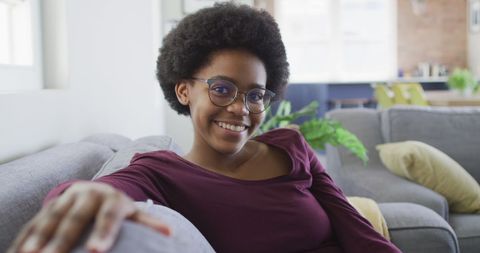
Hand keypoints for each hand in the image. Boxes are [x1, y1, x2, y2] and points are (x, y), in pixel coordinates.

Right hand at [7, 182, 170, 252]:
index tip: (96, 251)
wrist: (94, 191)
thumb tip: (170, 234)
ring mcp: (66, 200)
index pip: (108, 217)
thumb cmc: (117, 208)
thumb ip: (149, 223)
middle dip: (63, 240)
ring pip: (51, 218)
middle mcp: (87, 196)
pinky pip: (34, 221)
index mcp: (111, 199)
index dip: (102, 233)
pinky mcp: (49, 206)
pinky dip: (24, 237)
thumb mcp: (133, 213)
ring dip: (38, 237)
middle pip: (75, 219)